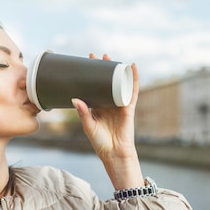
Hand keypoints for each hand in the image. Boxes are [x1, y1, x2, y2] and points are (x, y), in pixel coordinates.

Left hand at [71, 53, 143, 188]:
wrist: (114, 153)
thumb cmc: (100, 142)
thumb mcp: (88, 126)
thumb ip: (83, 112)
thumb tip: (74, 99)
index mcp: (98, 107)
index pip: (94, 87)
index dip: (90, 76)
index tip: (86, 63)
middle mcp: (109, 103)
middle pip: (106, 82)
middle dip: (103, 69)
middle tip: (97, 56)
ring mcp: (119, 104)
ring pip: (119, 83)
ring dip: (116, 70)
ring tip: (111, 58)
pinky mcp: (129, 107)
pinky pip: (133, 91)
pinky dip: (134, 79)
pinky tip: (133, 67)